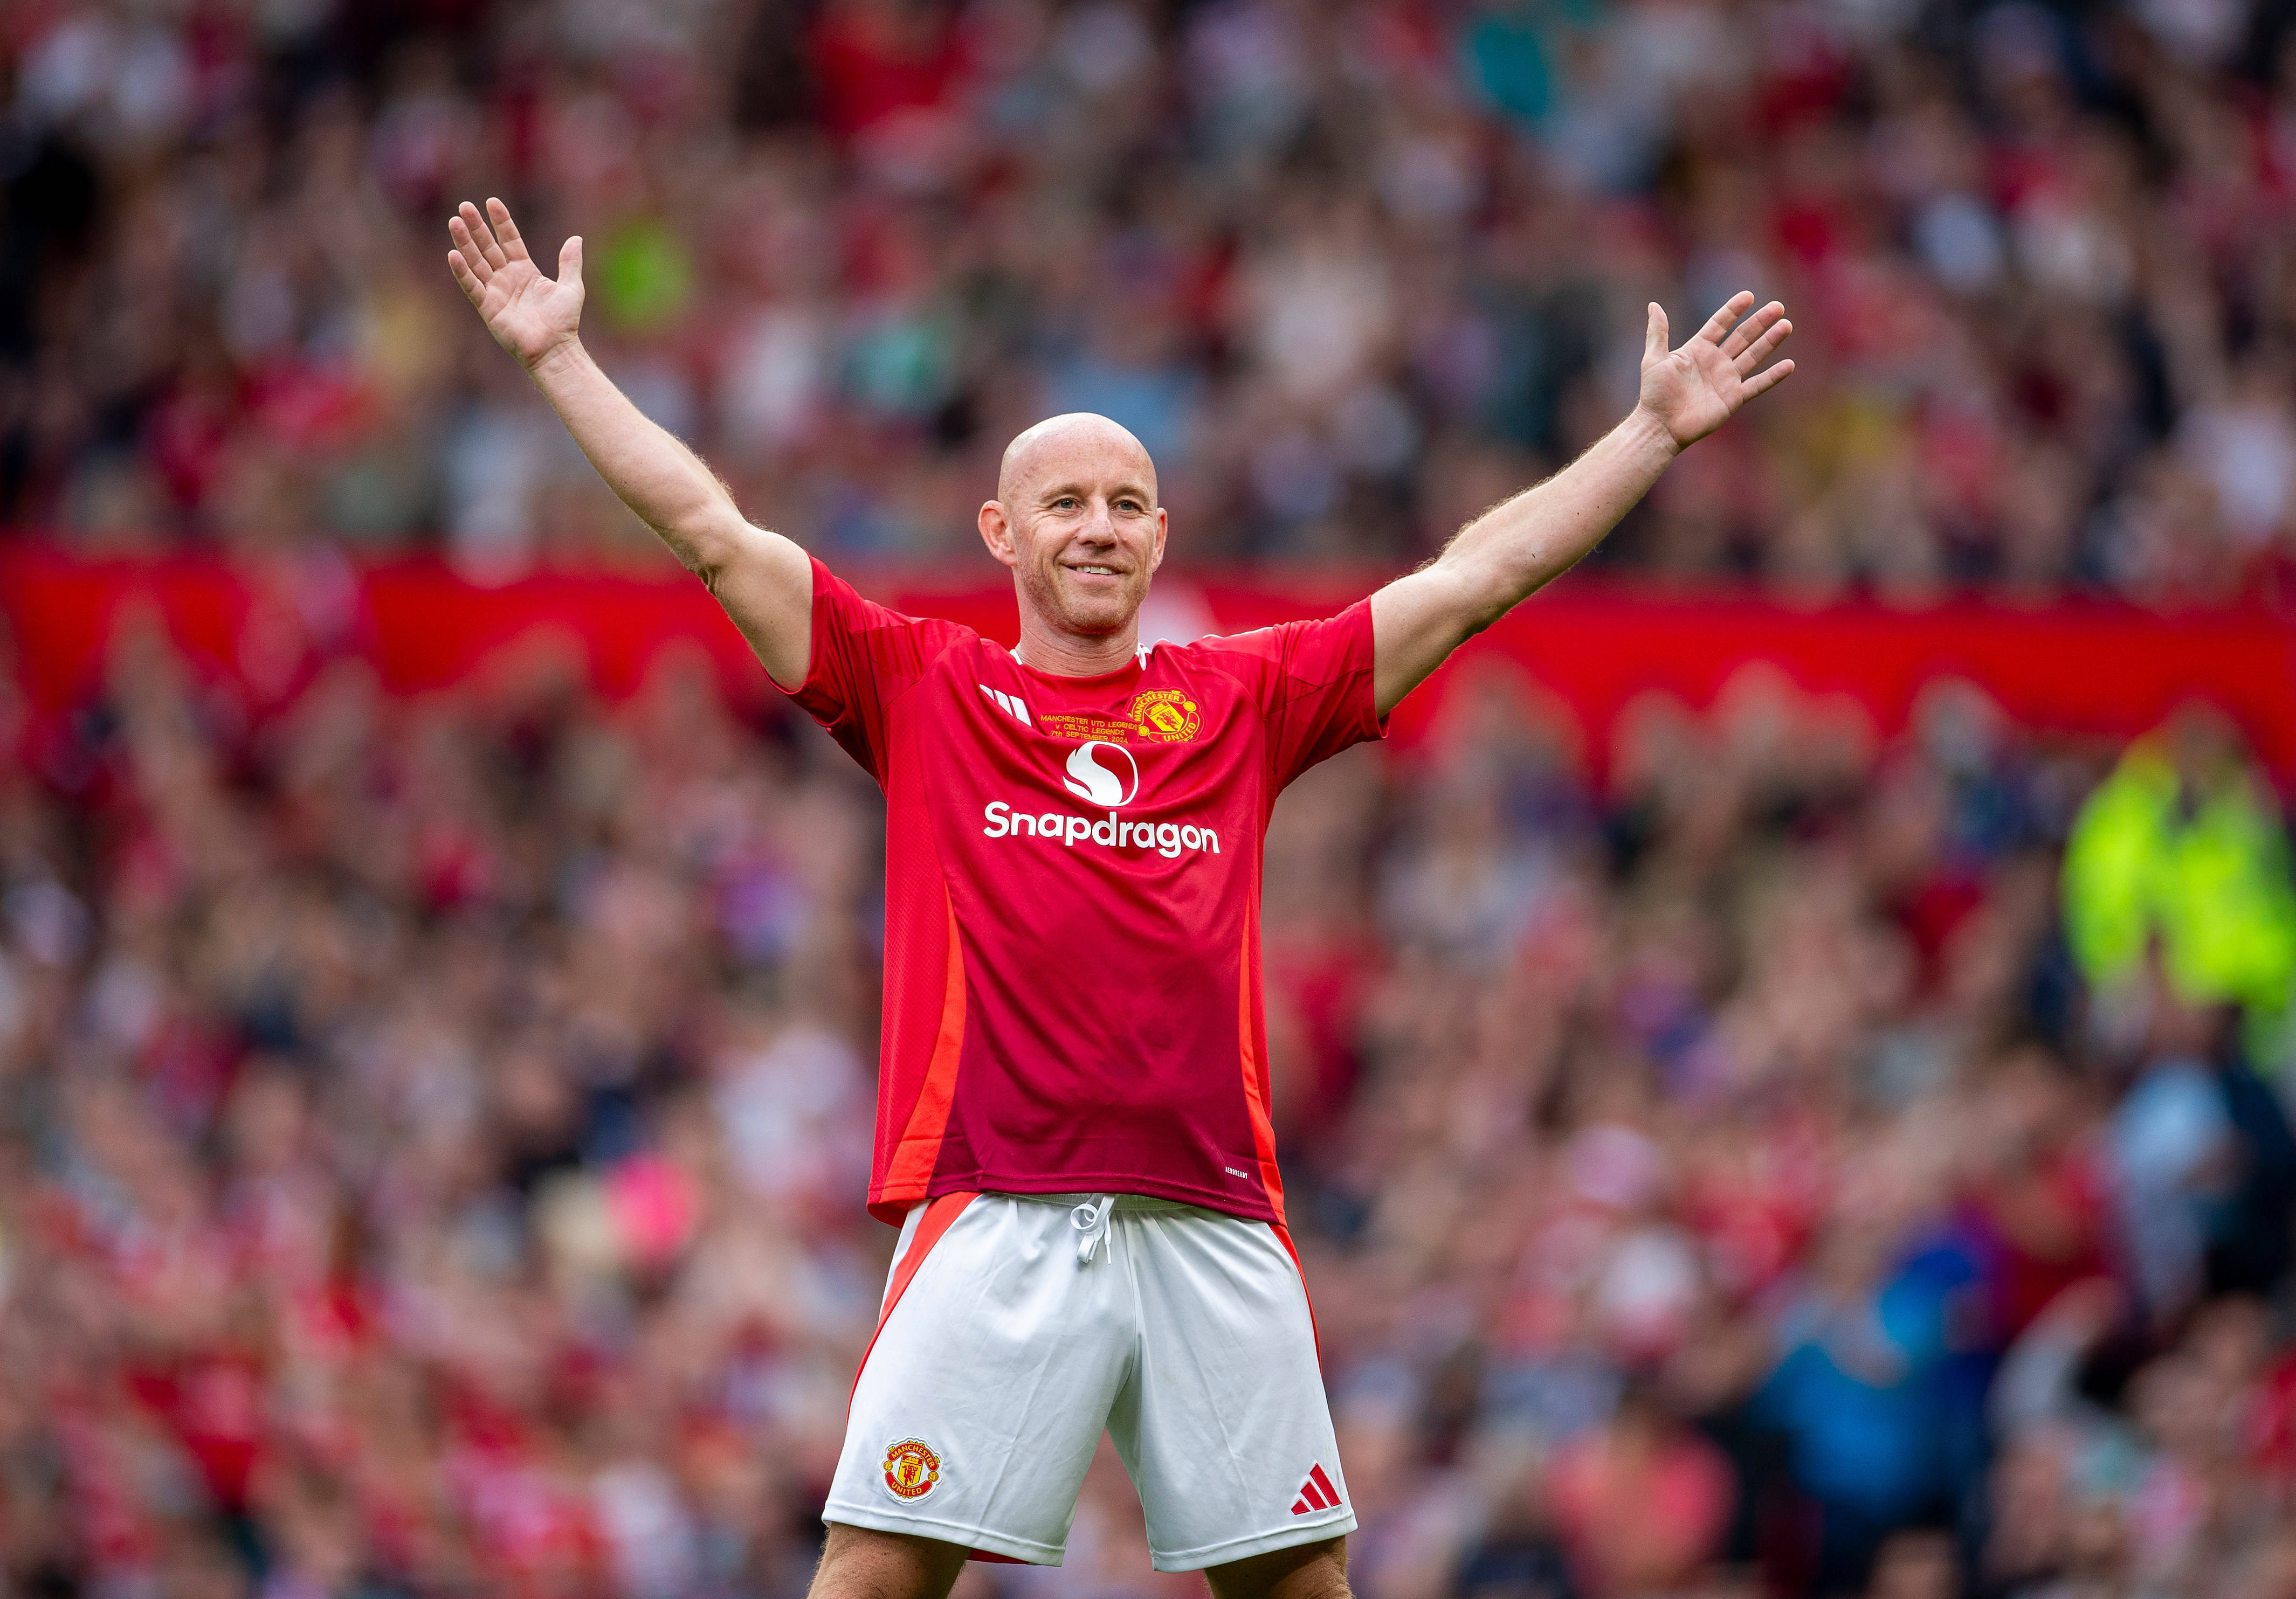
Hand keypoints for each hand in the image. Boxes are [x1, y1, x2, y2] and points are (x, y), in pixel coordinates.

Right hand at [447, 198, 584, 370]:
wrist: (555, 349)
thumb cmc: (564, 322)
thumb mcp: (571, 287)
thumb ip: (570, 262)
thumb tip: (576, 238)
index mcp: (526, 271)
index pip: (510, 240)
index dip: (501, 222)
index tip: (492, 202)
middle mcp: (507, 278)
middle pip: (488, 247)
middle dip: (476, 227)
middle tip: (464, 206)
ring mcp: (496, 292)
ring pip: (476, 262)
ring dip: (464, 243)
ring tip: (454, 221)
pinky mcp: (488, 307)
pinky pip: (472, 286)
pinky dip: (462, 272)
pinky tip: (453, 254)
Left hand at [1636, 291, 1793, 450]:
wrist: (1660, 426)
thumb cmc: (1654, 394)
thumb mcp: (1654, 359)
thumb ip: (1657, 333)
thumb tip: (1653, 305)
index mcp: (1698, 349)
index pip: (1720, 324)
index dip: (1733, 310)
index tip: (1749, 296)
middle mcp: (1715, 361)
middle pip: (1742, 337)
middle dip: (1760, 322)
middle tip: (1778, 307)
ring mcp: (1726, 379)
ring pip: (1753, 356)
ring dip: (1770, 341)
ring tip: (1786, 325)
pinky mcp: (1733, 398)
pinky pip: (1757, 385)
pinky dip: (1773, 376)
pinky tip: (1789, 365)